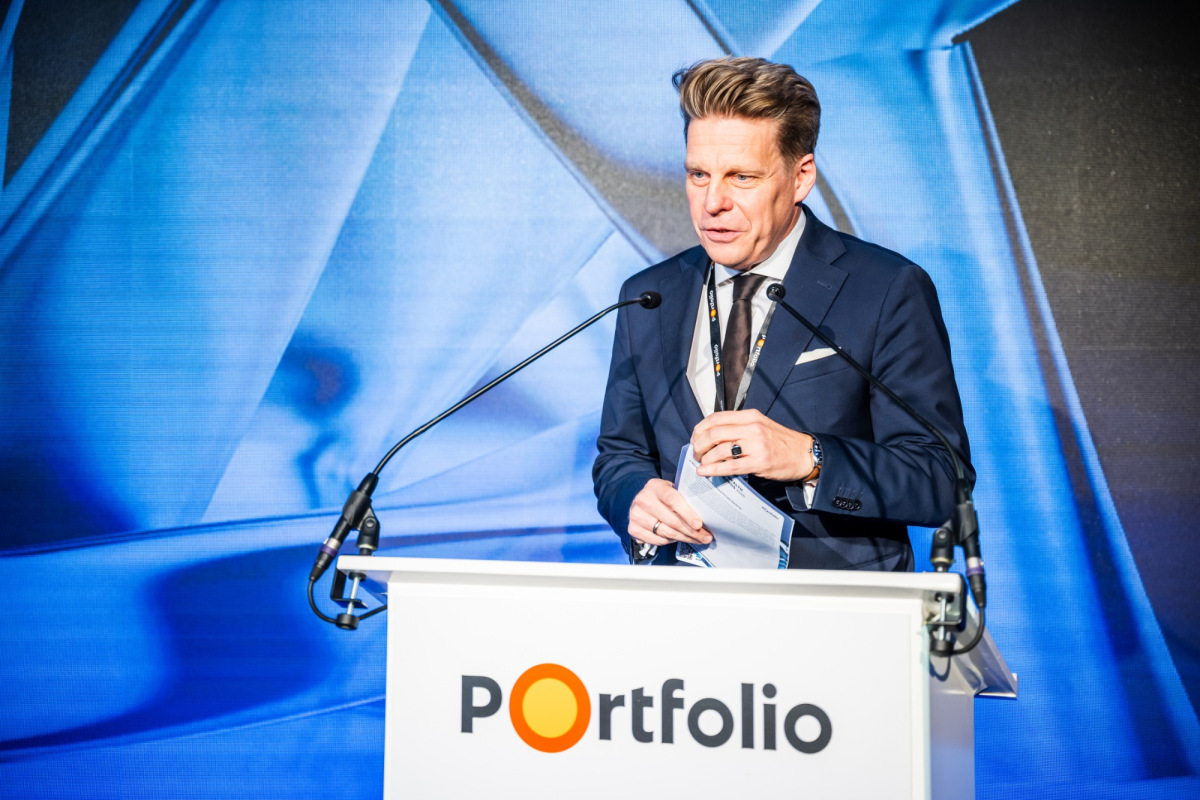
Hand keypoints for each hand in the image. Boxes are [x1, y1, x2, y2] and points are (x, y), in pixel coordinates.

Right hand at [628, 478, 711, 546]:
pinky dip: (670, 541)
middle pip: (671, 521)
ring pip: (666, 533)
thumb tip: (705, 514)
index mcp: (655, 486)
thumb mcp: (671, 489)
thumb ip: (684, 498)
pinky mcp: (633, 529)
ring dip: (684, 538)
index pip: (673, 501)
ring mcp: (636, 515)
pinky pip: (657, 540)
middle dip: (691, 532)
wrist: (639, 500)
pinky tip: (678, 538)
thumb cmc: (661, 496)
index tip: (699, 524)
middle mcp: (643, 500)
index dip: (687, 514)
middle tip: (705, 537)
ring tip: (696, 540)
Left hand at [691, 409, 814, 481]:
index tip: (695, 437)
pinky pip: (730, 467)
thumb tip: (712, 435)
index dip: (700, 428)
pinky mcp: (759, 462)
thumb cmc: (780, 441)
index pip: (716, 417)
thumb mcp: (759, 425)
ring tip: (702, 464)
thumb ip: (738, 426)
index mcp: (750, 416)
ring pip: (719, 450)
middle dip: (699, 444)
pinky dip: (713, 470)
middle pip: (714, 433)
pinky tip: (704, 472)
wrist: (804, 454)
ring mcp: (756, 445)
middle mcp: (752, 428)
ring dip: (705, 458)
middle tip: (696, 453)